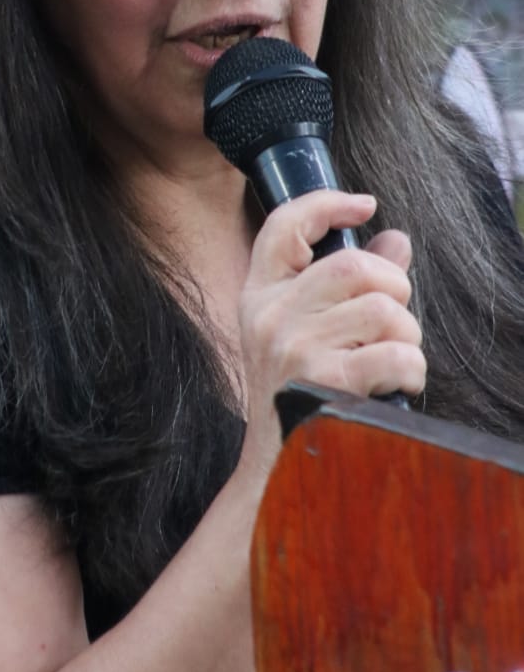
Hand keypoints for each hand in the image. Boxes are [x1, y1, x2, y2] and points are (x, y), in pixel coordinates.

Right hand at [237, 191, 424, 477]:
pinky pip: (394, 353)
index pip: (282, 225)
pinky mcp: (321, 382)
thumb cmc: (297, 393)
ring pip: (382, 308)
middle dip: (393, 288)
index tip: (363, 204)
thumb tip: (395, 240)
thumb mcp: (305, 330)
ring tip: (395, 356)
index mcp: (259, 294)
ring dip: (407, 334)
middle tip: (393, 320)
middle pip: (353, 265)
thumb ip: (349, 283)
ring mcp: (291, 348)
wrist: (277, 468)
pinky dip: (412, 367)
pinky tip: (401, 380)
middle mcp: (269, 315)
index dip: (325, 203)